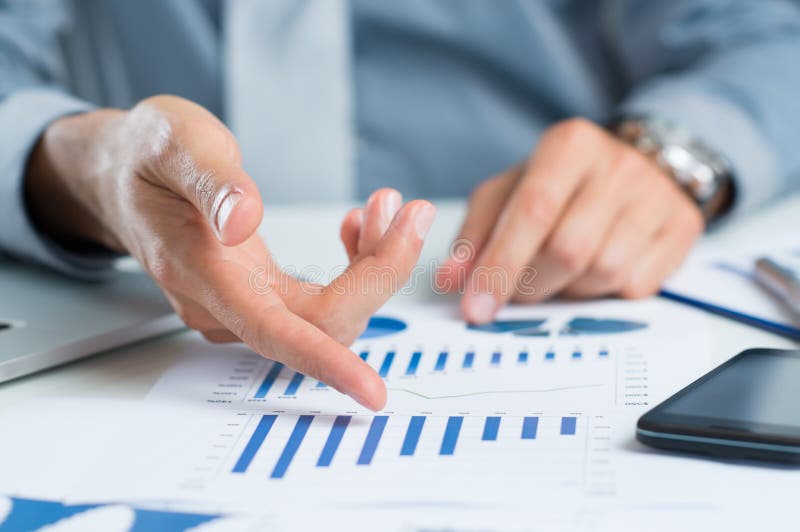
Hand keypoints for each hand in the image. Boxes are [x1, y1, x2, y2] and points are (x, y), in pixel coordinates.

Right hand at [26, 95, 434, 409]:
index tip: (372, 392)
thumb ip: (213, 183)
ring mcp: (243, 303)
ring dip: (374, 265)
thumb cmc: (145, 159)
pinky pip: (322, 300)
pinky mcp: (258, 295)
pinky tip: (357, 227)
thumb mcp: (175, 142)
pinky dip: (355, 265)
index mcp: (201, 271)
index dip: (326, 364)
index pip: (274, 333)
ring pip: (330, 311)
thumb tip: (245, 222)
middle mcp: (225, 302)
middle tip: (410, 211)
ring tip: (386, 206)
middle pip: (323, 320)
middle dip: (381, 272)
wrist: (121, 175)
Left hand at [436, 118, 703, 322]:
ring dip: (571, 289)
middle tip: (518, 291)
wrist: (639, 167)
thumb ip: (476, 233)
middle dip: (532, 285)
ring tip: (560, 273)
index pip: (532, 212)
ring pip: (604, 271)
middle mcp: (617, 165)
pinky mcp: (683, 227)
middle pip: (568, 249)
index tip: (475, 308)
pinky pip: (638, 284)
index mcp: (568, 144)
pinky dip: (607, 291)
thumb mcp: (509, 193)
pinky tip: (597, 268)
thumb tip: (451, 280)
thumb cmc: (560, 185)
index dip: (500, 266)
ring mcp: (657, 195)